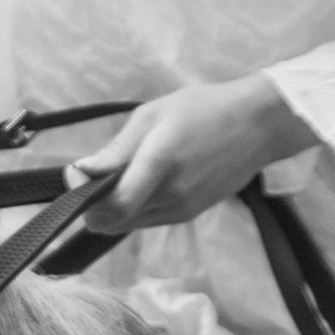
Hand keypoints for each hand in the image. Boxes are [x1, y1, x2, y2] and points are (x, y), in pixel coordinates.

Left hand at [70, 74, 318, 235]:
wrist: (258, 125)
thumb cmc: (202, 109)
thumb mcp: (152, 115)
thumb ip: (117, 149)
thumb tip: (82, 170)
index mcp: (159, 164)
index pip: (112, 206)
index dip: (82, 196)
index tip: (75, 171)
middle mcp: (171, 195)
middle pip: (112, 223)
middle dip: (91, 205)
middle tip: (90, 175)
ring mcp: (183, 209)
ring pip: (128, 225)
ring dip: (112, 208)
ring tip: (117, 174)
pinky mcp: (191, 214)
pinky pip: (149, 220)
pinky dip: (133, 208)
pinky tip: (139, 181)